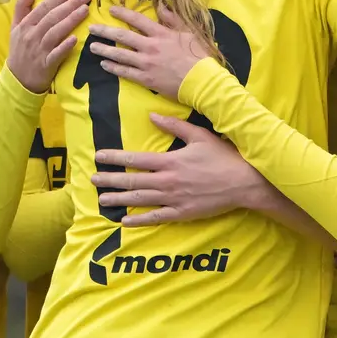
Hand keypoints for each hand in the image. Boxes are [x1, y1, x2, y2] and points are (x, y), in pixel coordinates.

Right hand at [6, 0, 89, 93]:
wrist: (17, 79)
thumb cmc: (20, 50)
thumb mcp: (16, 26)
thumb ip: (22, 6)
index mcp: (25, 24)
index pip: (44, 6)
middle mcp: (31, 35)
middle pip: (52, 17)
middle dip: (70, 4)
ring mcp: (39, 50)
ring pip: (55, 32)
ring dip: (70, 20)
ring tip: (85, 10)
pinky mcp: (46, 64)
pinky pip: (56, 54)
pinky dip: (65, 46)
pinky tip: (75, 39)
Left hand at [88, 5, 213, 100]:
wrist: (202, 81)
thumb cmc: (198, 56)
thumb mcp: (188, 32)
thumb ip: (173, 19)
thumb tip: (161, 6)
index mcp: (161, 33)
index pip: (137, 20)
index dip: (122, 13)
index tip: (110, 9)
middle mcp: (150, 46)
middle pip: (122, 36)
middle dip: (105, 31)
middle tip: (92, 29)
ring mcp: (146, 63)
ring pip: (120, 55)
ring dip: (104, 50)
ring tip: (92, 47)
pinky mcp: (146, 79)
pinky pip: (125, 72)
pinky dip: (113, 68)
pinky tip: (104, 65)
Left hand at [91, 113, 269, 225]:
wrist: (244, 182)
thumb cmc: (223, 156)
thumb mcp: (199, 135)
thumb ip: (174, 125)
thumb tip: (151, 116)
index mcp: (170, 161)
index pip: (135, 160)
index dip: (115, 158)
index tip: (99, 156)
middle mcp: (168, 181)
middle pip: (132, 181)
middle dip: (110, 179)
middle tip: (93, 179)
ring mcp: (174, 199)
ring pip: (140, 199)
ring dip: (119, 199)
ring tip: (102, 199)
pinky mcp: (182, 213)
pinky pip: (156, 217)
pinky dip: (139, 220)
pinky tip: (125, 221)